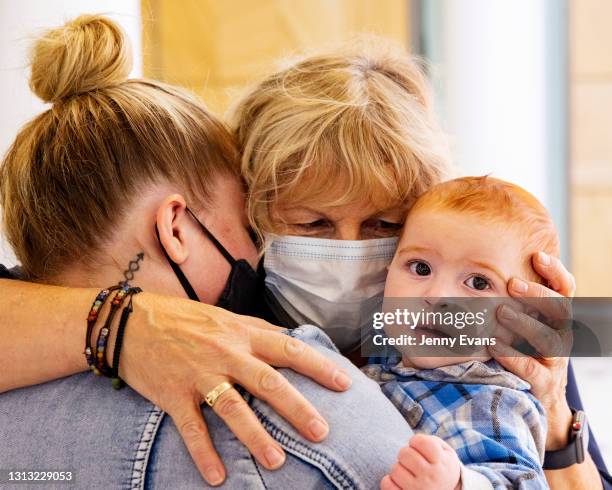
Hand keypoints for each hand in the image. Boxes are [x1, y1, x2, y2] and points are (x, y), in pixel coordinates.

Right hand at [116, 292, 351, 485]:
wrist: (130, 321)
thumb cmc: (182, 318)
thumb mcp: (223, 316)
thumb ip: (255, 329)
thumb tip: (288, 338)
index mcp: (241, 333)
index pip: (288, 348)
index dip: (318, 365)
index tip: (344, 383)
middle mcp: (225, 353)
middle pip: (268, 382)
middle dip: (297, 408)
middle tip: (321, 432)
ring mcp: (199, 375)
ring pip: (232, 408)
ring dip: (256, 436)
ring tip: (277, 461)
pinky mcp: (173, 394)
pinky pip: (191, 427)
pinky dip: (203, 452)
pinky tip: (217, 476)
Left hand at [380, 434, 460, 489]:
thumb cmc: (439, 465)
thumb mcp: (444, 451)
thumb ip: (430, 441)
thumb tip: (413, 443)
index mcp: (441, 462)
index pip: (421, 442)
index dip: (416, 441)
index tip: (418, 446)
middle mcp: (431, 477)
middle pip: (405, 454)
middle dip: (404, 453)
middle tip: (410, 459)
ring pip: (395, 470)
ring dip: (398, 468)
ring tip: (407, 472)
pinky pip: (387, 485)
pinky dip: (389, 481)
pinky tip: (399, 482)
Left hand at [489, 251, 573, 449]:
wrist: (539, 396)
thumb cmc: (525, 349)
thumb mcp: (524, 323)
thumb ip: (514, 302)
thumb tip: (479, 274)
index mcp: (557, 318)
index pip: (565, 290)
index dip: (555, 273)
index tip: (537, 256)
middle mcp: (562, 336)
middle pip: (561, 311)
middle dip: (538, 294)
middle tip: (513, 284)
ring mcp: (555, 361)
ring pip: (548, 340)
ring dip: (525, 324)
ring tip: (501, 312)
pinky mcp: (543, 383)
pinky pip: (531, 368)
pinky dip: (512, 355)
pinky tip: (493, 344)